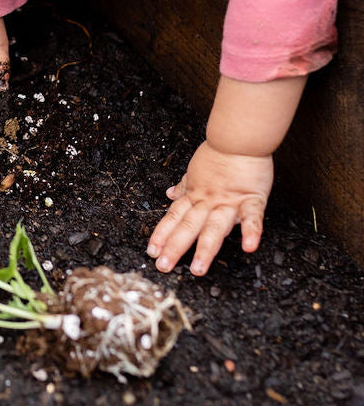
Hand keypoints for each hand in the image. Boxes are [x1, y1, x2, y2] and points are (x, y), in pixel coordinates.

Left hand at [146, 140, 272, 276]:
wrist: (240, 137)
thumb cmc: (220, 153)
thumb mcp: (195, 169)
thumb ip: (185, 185)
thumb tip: (170, 194)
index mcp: (196, 195)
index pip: (174, 217)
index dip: (162, 234)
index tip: (151, 251)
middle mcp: (209, 201)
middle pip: (189, 226)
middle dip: (175, 247)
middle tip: (163, 266)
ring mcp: (229, 201)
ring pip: (215, 227)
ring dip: (205, 249)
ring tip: (197, 269)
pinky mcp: (252, 198)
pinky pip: (252, 217)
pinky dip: (251, 231)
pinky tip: (249, 247)